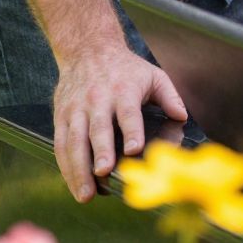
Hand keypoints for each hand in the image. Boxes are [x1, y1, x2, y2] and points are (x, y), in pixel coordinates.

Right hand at [52, 41, 187, 201]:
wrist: (88, 50)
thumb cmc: (126, 68)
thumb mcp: (154, 75)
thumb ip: (170, 96)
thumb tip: (182, 117)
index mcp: (123, 91)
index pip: (127, 113)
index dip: (131, 131)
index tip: (134, 150)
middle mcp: (97, 100)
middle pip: (97, 129)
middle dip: (100, 152)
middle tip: (103, 173)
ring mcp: (76, 109)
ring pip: (74, 141)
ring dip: (78, 169)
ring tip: (86, 193)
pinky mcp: (61, 116)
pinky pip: (61, 143)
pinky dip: (65, 165)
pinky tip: (72, 182)